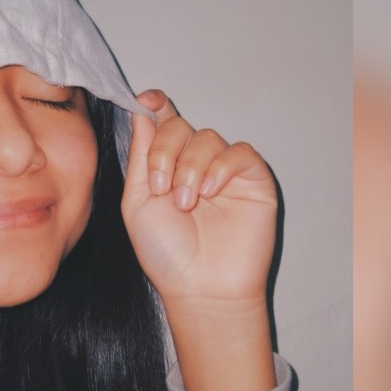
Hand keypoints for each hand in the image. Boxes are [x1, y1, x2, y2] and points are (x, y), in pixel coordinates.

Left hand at [121, 90, 277, 307]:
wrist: (200, 288)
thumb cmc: (166, 253)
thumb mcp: (137, 202)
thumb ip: (141, 157)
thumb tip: (142, 111)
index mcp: (165, 166)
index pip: (162, 122)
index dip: (155, 105)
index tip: (146, 102)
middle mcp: (194, 163)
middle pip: (180, 126)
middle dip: (166, 151)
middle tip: (160, 188)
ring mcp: (224, 171)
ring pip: (207, 138)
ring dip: (190, 167)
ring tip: (185, 203)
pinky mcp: (253, 180)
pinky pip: (239, 153)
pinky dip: (220, 167)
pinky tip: (209, 192)